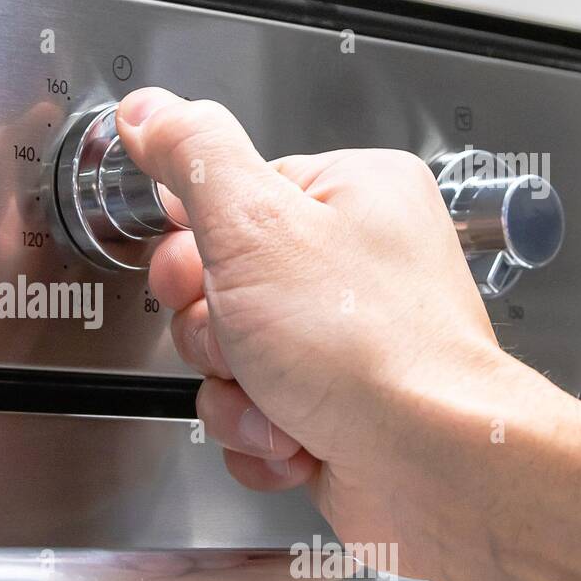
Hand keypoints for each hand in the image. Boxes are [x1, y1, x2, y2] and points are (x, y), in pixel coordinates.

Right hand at [116, 87, 532, 580]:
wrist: (429, 469)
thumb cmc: (369, 350)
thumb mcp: (256, 225)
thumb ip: (195, 158)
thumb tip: (151, 112)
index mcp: (350, 195)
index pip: (229, 199)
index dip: (195, 248)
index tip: (197, 272)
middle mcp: (354, 265)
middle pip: (219, 286)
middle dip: (214, 333)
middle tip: (244, 339)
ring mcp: (344, 342)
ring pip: (229, 359)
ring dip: (234, 393)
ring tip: (280, 399)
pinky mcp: (333, 407)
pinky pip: (252, 414)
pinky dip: (257, 435)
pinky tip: (292, 437)